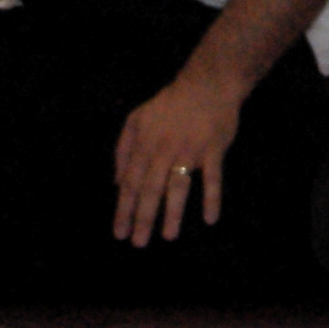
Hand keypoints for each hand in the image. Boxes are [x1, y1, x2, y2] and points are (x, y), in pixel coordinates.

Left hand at [113, 75, 239, 245]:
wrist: (207, 84)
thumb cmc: (170, 104)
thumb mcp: (136, 119)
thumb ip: (123, 149)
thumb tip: (115, 182)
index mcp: (144, 143)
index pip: (129, 182)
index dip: (123, 209)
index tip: (119, 233)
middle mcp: (164, 149)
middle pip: (150, 188)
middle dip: (143, 218)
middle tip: (138, 243)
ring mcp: (190, 150)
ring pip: (178, 186)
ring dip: (172, 212)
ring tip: (168, 236)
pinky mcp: (213, 149)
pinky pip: (213, 178)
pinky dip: (212, 198)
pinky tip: (210, 218)